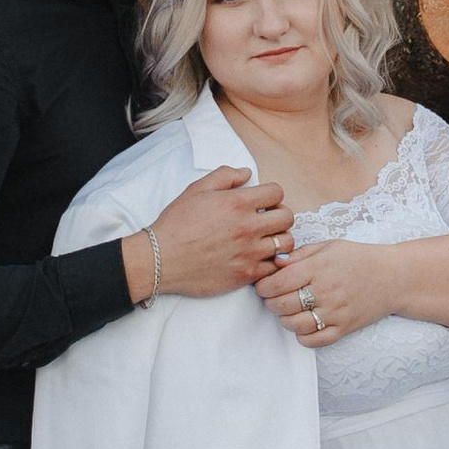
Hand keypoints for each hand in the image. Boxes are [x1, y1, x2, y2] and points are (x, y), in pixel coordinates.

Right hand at [137, 167, 289, 300]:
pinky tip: (257, 258)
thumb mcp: (197, 190)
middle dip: (279, 215)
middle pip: (287, 217)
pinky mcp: (245, 275)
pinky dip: (269, 262)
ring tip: (265, 239)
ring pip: (286, 243)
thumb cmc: (176, 224)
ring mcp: (249, 253)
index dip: (272, 195)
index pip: (277, 192)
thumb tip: (247, 174)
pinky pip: (273, 267)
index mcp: (237, 203)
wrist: (161, 259)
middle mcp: (247, 227)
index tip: (263, 201)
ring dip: (278, 239)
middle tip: (267, 220)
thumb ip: (225, 176)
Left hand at [255, 233, 401, 345]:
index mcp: (320, 267)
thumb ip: (300, 254)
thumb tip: (275, 262)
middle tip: (272, 298)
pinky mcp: (344, 328)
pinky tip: (304, 324)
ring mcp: (336, 312)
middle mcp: (326, 291)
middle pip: (282, 305)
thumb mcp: (330, 247)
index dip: (263, 286)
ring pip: (295, 325)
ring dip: (284, 319)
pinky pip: (314, 340)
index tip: (263, 285)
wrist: (394, 277)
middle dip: (270, 302)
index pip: (279, 282)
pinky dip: (303, 336)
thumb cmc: (359, 259)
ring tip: (288, 310)